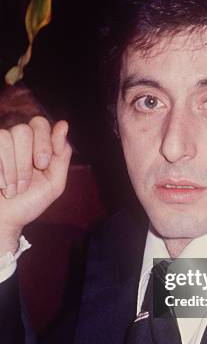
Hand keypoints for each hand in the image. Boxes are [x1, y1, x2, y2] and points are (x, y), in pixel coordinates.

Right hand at [0, 116, 71, 253]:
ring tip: (14, 190)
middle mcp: (16, 140)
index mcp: (36, 144)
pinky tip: (1, 186)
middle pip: (23, 130)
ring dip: (12, 169)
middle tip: (26, 182)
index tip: (42, 164)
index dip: (43, 141)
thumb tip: (63, 124)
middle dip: (26, 159)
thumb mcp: (54, 183)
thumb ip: (61, 155)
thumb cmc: (29, 201)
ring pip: (5, 137)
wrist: (4, 220)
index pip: (39, 123)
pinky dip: (0, 171)